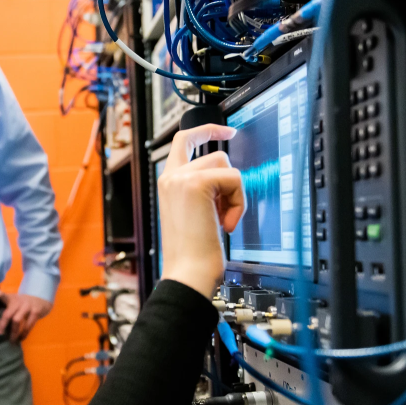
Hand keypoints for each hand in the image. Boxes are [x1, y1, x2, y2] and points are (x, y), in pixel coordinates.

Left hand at [0, 291, 53, 341]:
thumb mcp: (14, 300)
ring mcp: (27, 306)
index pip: (0, 294)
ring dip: (13, 332)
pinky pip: (28, 325)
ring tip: (11, 341)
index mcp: (11, 298)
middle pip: (7, 314)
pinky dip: (24, 333)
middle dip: (2, 326)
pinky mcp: (36, 311)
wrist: (41, 299)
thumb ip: (5, 306)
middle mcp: (18, 301)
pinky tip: (21, 338)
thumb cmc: (23, 303)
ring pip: (17, 320)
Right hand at [158, 124, 245, 298]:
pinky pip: (234, 179)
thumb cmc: (193, 254)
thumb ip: (204, 192)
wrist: (187, 274)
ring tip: (224, 221)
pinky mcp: (196, 183)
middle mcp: (170, 176)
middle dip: (231, 179)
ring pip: (226, 164)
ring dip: (234, 194)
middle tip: (232, 201)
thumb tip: (228, 179)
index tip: (226, 131)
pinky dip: (238, 203)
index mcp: (167, 183)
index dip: (205, 130)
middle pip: (215, 153)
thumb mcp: (196, 214)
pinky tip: (225, 224)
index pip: (182, 141)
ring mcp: (181, 178)